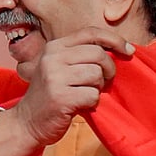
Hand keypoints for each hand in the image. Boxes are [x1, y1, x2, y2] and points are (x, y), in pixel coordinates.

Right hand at [9, 27, 133, 145]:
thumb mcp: (59, 68)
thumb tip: (118, 49)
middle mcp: (52, 59)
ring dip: (98, 88)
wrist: (27, 123)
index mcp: (54, 47)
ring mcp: (54, 78)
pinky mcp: (60, 98)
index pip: (90, 33)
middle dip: (108, 69)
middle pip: (98, 54)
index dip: (114, 39)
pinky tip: (80, 105)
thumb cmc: (50, 96)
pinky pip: (92, 95)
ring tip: (85, 94)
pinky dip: (92, 102)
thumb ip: (80, 56)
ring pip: (97, 75)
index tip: (128, 50)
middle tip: (104, 82)